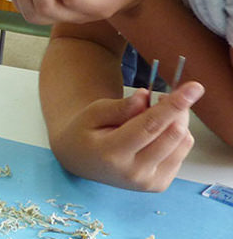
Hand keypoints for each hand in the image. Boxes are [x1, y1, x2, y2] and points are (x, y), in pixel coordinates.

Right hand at [49, 82, 203, 190]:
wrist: (80, 161)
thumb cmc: (85, 133)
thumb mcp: (93, 112)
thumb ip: (121, 106)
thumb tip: (146, 97)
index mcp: (112, 153)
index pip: (149, 126)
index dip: (173, 105)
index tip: (193, 88)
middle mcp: (134, 172)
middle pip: (172, 134)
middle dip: (176, 109)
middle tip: (159, 97)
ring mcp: (148, 181)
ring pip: (183, 143)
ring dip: (176, 122)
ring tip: (152, 117)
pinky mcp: (159, 184)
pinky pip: (182, 152)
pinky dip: (174, 137)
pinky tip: (155, 135)